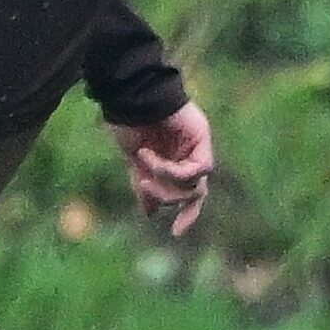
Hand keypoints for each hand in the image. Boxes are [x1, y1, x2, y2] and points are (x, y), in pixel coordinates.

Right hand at [110, 101, 214, 238]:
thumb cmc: (127, 123)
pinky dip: (171, 170)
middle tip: (144, 187)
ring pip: (194, 184)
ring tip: (142, 168)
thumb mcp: (135, 162)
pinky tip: (150, 157)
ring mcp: (197, 146)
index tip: (175, 233)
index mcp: (174, 161)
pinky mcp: (201, 137)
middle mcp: (189, 155)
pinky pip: (196, 169)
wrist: (128, 96)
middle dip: (170, 199)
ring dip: (165, 183)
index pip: (189, 195)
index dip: (187, 215)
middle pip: (194, 193)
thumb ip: (145, 187)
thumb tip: (150, 214)